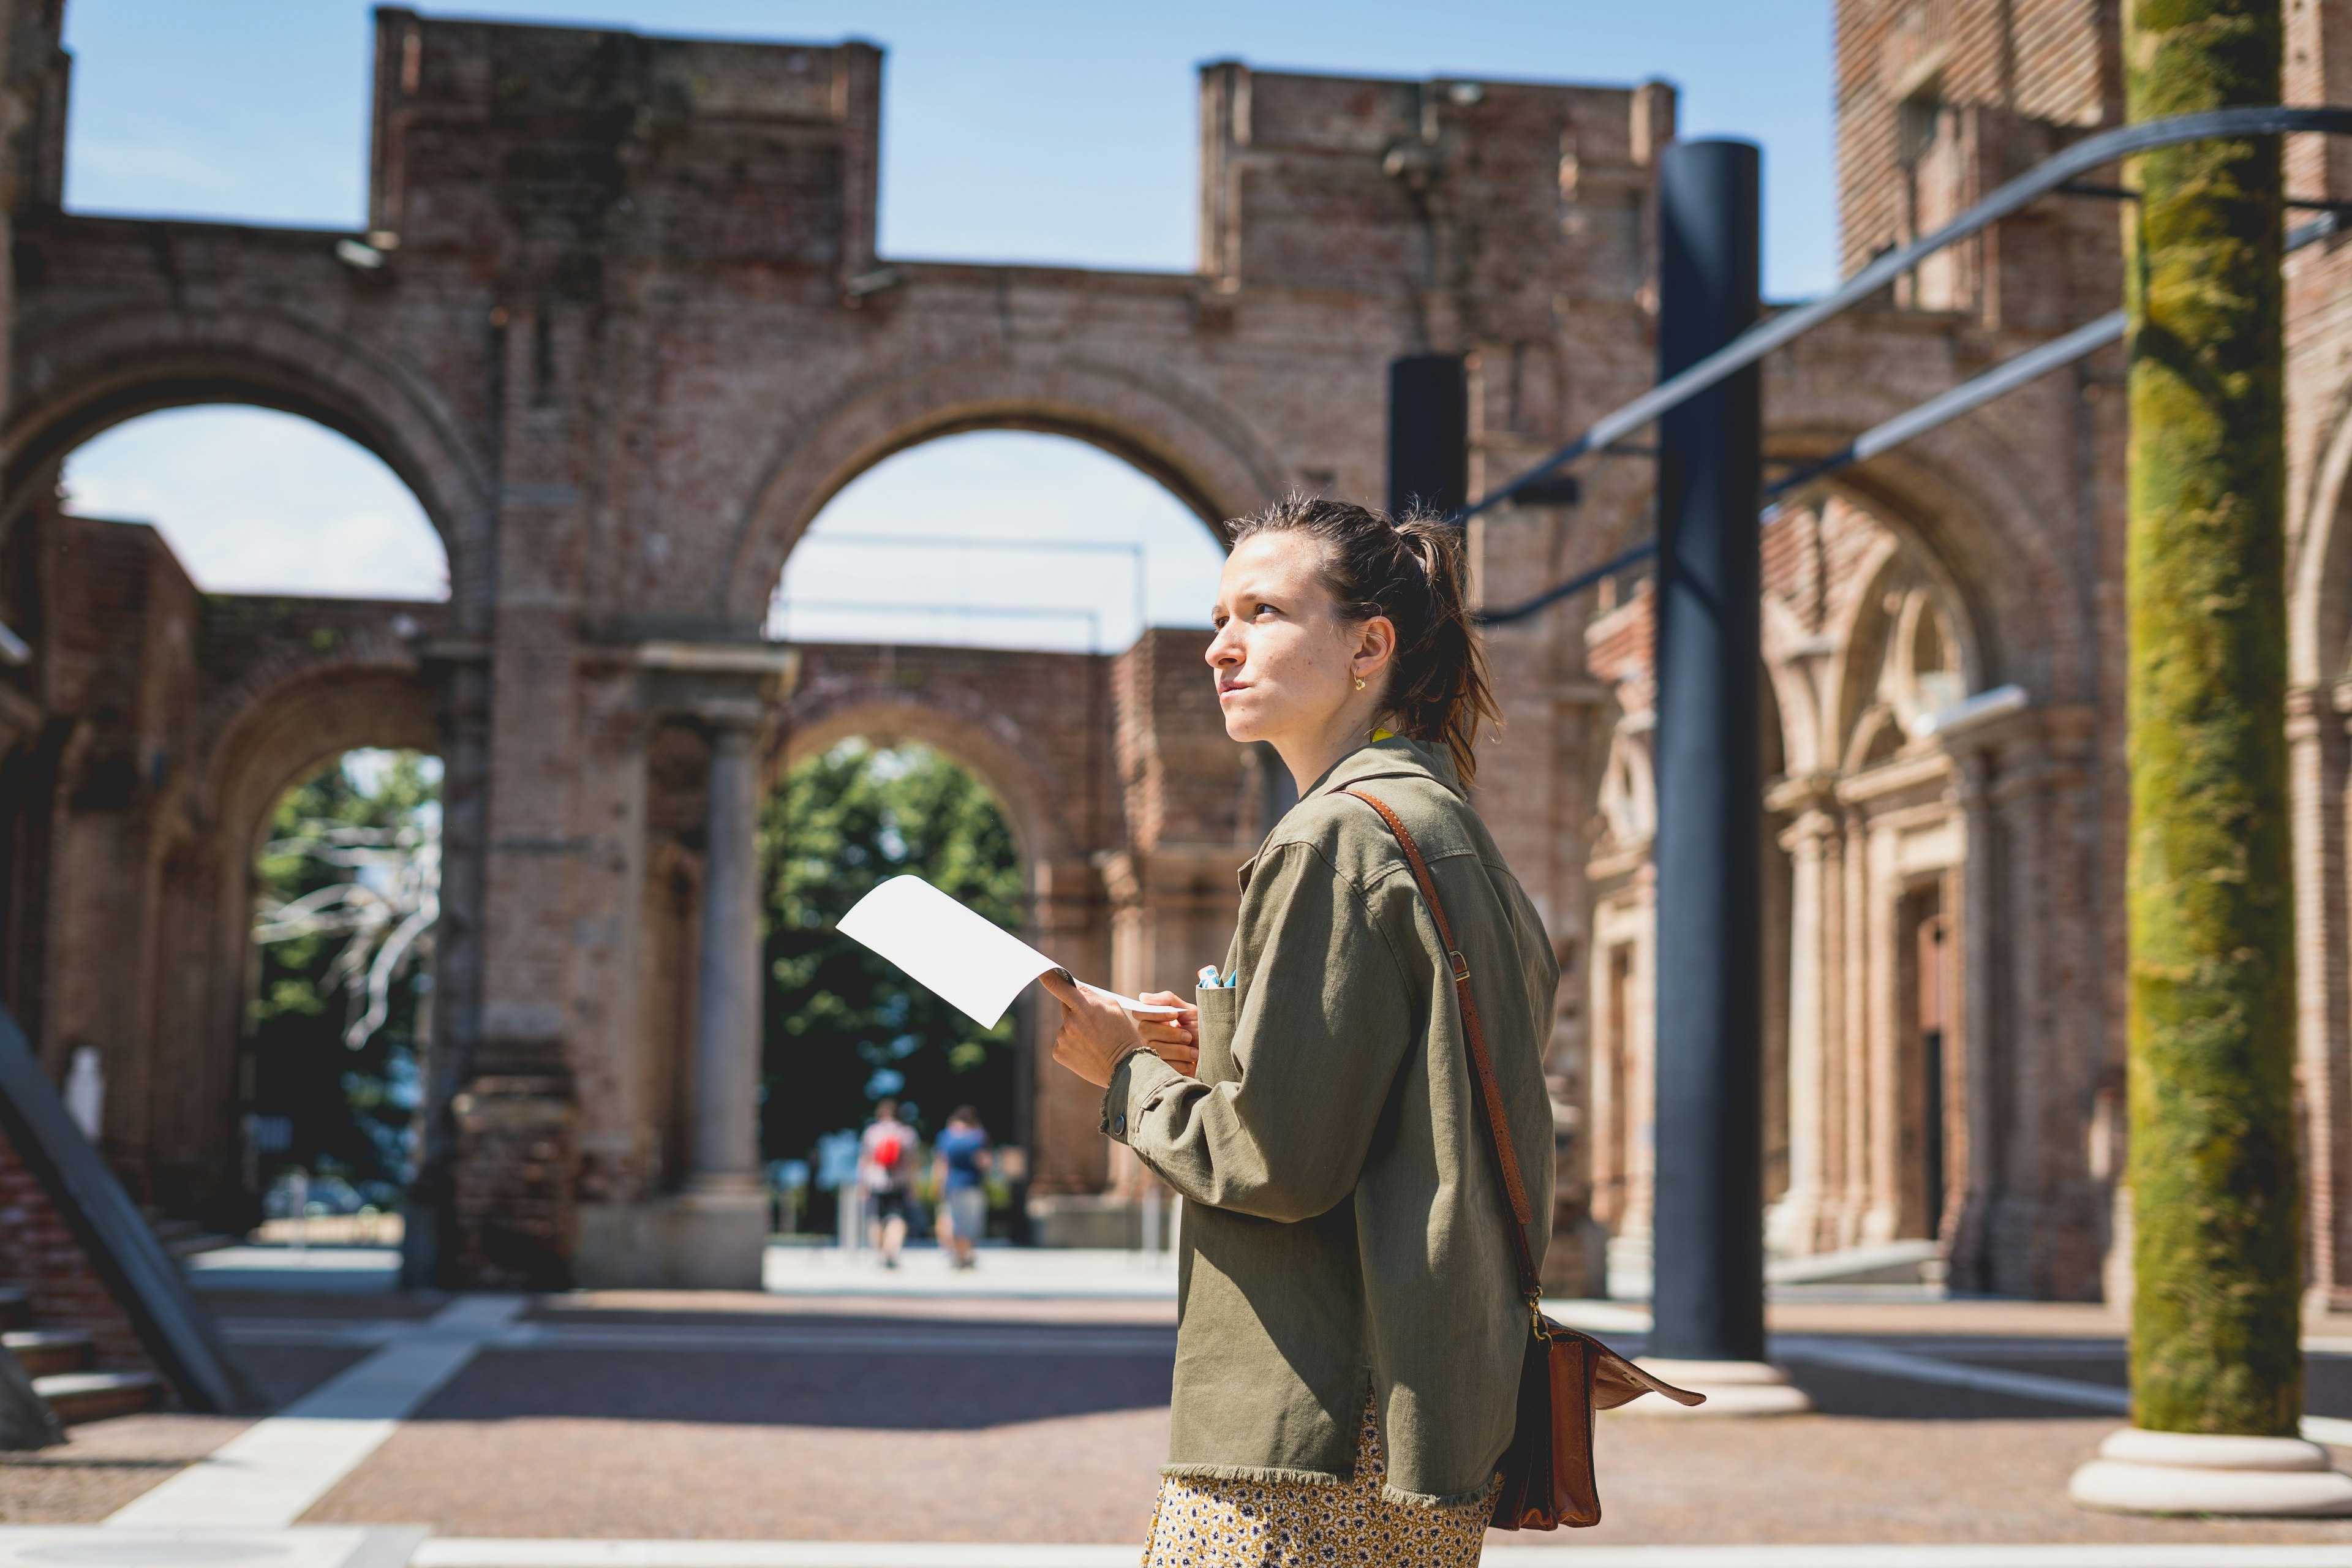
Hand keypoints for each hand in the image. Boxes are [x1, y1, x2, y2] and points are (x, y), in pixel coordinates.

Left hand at [1039, 975, 1200, 1086]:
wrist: (1125, 1069)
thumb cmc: (1123, 1035)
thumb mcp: (1114, 1007)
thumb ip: (1092, 995)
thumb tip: (1074, 986)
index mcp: (1085, 1007)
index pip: (1059, 986)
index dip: (1048, 976)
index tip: (1040, 970)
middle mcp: (1071, 1021)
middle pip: (1066, 1006)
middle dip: (1076, 1010)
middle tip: (1094, 1023)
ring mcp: (1063, 1038)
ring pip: (1066, 1026)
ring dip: (1075, 1029)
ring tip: (1094, 1041)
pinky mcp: (1059, 1052)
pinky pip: (1063, 1041)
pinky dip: (1072, 1044)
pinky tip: (1087, 1051)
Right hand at [1134, 991, 1199, 1075]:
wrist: (1214, 1057)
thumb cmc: (1201, 1032)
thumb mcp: (1190, 1013)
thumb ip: (1169, 1001)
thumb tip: (1143, 997)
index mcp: (1154, 1020)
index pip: (1140, 1012)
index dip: (1155, 1013)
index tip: (1175, 1015)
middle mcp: (1148, 1036)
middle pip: (1144, 1029)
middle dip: (1170, 1033)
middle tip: (1188, 1037)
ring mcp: (1151, 1053)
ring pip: (1154, 1048)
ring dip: (1178, 1050)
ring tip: (1194, 1052)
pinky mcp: (1158, 1070)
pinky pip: (1161, 1064)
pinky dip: (1179, 1063)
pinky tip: (1189, 1063)